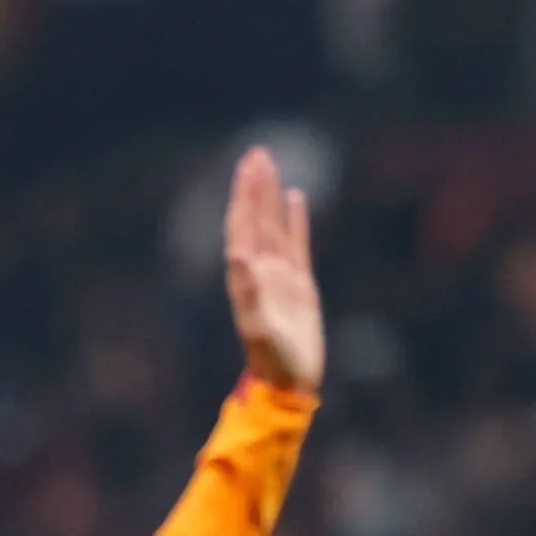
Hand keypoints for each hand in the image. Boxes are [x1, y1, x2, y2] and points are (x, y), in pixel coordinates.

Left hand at [220, 144, 320, 396]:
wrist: (289, 382)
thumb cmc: (272, 358)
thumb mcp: (258, 325)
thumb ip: (248, 290)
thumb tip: (236, 254)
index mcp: (246, 277)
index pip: (242, 227)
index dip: (243, 198)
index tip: (247, 168)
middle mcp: (260, 271)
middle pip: (255, 220)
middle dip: (254, 187)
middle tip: (256, 153)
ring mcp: (279, 275)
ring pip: (274, 226)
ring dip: (270, 197)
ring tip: (270, 166)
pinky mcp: (299, 283)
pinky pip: (296, 243)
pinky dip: (295, 220)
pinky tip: (295, 198)